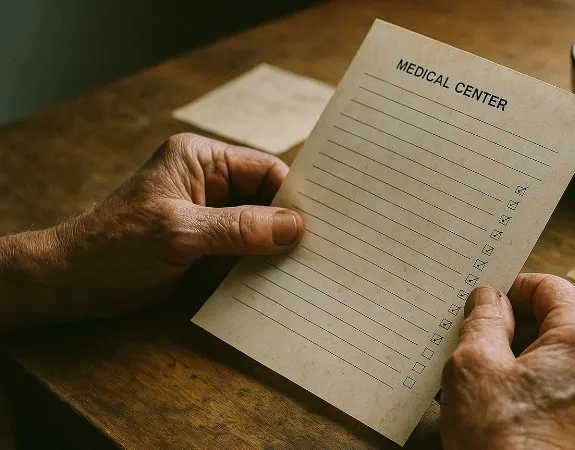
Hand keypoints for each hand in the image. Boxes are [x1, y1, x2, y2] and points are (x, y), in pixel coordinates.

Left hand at [0, 133, 302, 329]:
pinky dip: (260, 264)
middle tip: (322, 247)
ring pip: (257, 226)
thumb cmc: (114, 248)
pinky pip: (243, 250)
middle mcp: (207, 182)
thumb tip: (295, 228)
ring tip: (308, 267)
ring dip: (275, 246)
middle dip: (287, 222)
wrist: (73, 284)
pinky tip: (280, 280)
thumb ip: (238, 229)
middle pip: (265, 198)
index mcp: (199, 160)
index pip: (263, 168)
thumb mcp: (179, 234)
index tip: (322, 221)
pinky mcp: (205, 245)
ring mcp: (207, 215)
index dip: (292, 193)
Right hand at [439, 274, 574, 449]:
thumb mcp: (475, 366)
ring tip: (473, 376)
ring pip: (553, 357)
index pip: (551, 288)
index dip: (512, 288)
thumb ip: (483, 320)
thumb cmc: (503, 443)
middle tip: (469, 339)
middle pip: (554, 322)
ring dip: (512, 357)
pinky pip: (557, 387)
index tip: (483, 301)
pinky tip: (490, 402)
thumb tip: (489, 298)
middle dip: (509, 326)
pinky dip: (526, 384)